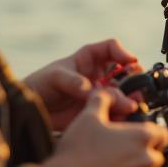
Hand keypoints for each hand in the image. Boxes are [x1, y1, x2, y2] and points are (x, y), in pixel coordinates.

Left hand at [24, 39, 139, 129]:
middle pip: (124, 72)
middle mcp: (99, 75)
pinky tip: (121, 117)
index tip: (130, 61)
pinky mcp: (98, 111)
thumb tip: (91, 90)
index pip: (111, 48)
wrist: (31, 110)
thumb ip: (73, 81)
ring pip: (123, 93)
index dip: (123, 52)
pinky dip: (121, 115)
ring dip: (130, 99)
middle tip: (136, 89)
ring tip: (130, 106)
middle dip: (133, 79)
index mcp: (89, 58)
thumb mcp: (55, 77)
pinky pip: (115, 111)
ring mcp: (100, 94)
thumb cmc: (40, 84)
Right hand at [42, 89, 167, 166]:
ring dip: (137, 166)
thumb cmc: (77, 150)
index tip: (139, 131)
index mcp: (142, 137)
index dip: (152, 130)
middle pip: (156, 152)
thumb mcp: (90, 114)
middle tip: (123, 146)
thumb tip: (108, 93)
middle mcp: (146, 159)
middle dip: (144, 149)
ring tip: (116, 162)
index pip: (163, 132)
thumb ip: (104, 98)